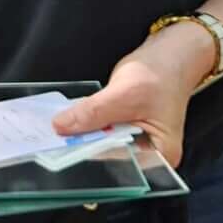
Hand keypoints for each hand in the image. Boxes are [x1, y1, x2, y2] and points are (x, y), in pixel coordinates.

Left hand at [52, 21, 215, 167]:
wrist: (170, 54)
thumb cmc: (161, 74)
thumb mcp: (126, 93)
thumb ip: (93, 112)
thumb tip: (61, 126)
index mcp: (160, 156)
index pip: (123, 168)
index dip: (94, 163)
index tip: (63, 158)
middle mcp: (149, 156)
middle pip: (110, 161)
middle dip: (83, 153)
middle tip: (53, 149)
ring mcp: (134, 143)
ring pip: (102, 146)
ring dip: (81, 140)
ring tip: (54, 139)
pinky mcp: (122, 131)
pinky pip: (100, 134)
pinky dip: (86, 128)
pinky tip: (67, 125)